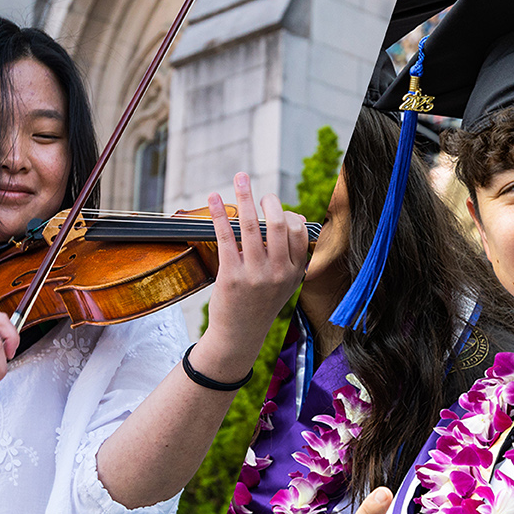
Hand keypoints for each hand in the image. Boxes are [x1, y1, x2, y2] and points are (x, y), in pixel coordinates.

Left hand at [196, 173, 310, 377]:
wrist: (239, 335)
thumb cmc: (259, 304)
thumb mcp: (284, 283)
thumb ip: (289, 256)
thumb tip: (291, 219)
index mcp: (295, 272)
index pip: (299, 232)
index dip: (288, 214)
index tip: (275, 208)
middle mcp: (279, 272)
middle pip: (279, 224)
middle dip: (269, 200)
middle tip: (259, 190)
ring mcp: (255, 275)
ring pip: (252, 226)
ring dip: (245, 196)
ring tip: (241, 178)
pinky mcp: (231, 276)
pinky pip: (226, 237)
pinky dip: (220, 214)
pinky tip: (214, 199)